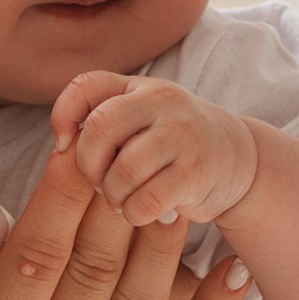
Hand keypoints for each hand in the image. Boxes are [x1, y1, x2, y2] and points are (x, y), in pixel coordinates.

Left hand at [53, 70, 258, 230]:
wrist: (237, 159)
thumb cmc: (171, 144)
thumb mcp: (140, 119)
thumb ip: (102, 121)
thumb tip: (61, 147)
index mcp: (137, 87)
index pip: (86, 86)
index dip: (63, 117)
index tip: (64, 145)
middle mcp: (161, 100)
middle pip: (98, 129)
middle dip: (88, 166)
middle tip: (100, 183)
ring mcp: (182, 133)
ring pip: (122, 170)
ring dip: (113, 195)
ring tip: (122, 199)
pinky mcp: (196, 170)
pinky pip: (146, 200)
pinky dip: (135, 213)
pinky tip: (143, 210)